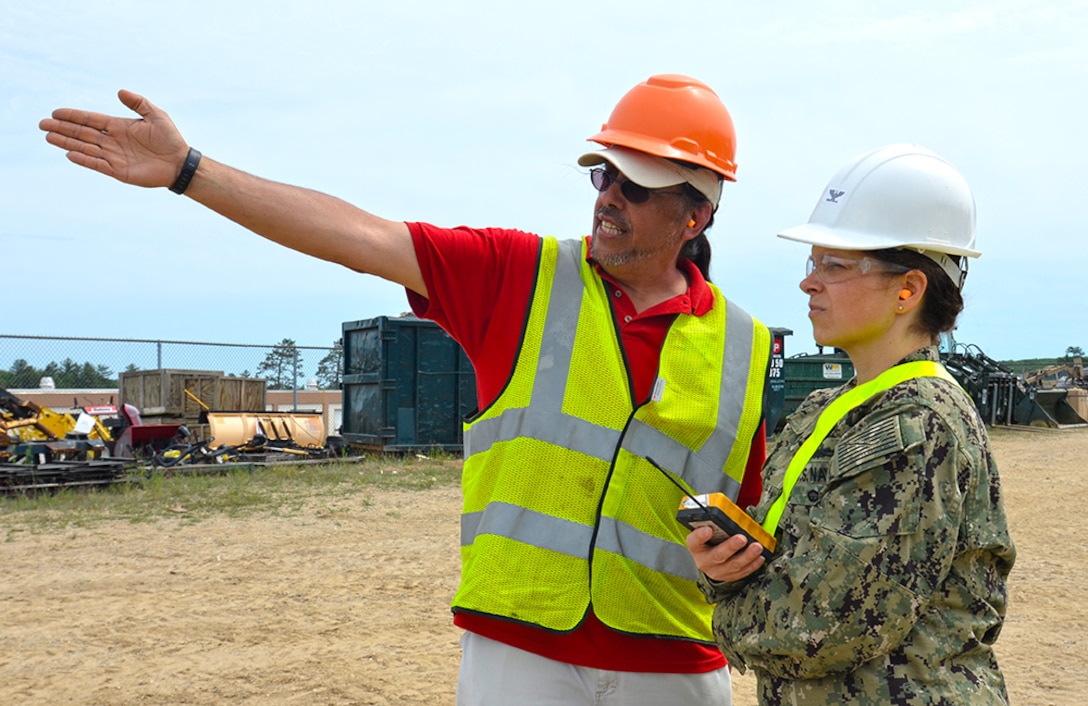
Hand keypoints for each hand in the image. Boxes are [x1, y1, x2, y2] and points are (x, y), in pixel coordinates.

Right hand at [39, 90, 188, 188]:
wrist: (180, 163)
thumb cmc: (170, 139)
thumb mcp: (156, 115)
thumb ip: (138, 103)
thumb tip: (119, 91)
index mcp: (119, 126)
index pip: (90, 120)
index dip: (73, 116)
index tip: (55, 112)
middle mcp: (113, 140)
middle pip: (82, 133)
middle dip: (62, 128)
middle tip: (42, 124)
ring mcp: (114, 156)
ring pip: (85, 148)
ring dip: (67, 142)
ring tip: (48, 137)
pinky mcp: (119, 171)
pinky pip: (97, 164)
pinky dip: (84, 159)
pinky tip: (69, 154)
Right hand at [685, 526, 765, 582]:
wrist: (708, 560)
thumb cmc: (708, 542)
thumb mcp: (705, 531)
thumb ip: (713, 523)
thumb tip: (729, 514)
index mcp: (696, 546)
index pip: (694, 541)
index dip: (700, 536)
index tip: (708, 530)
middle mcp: (704, 561)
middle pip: (717, 555)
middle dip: (731, 546)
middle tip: (741, 538)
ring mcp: (717, 571)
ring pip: (733, 565)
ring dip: (747, 556)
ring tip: (757, 547)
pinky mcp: (729, 576)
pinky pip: (742, 572)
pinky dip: (753, 565)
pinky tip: (759, 557)